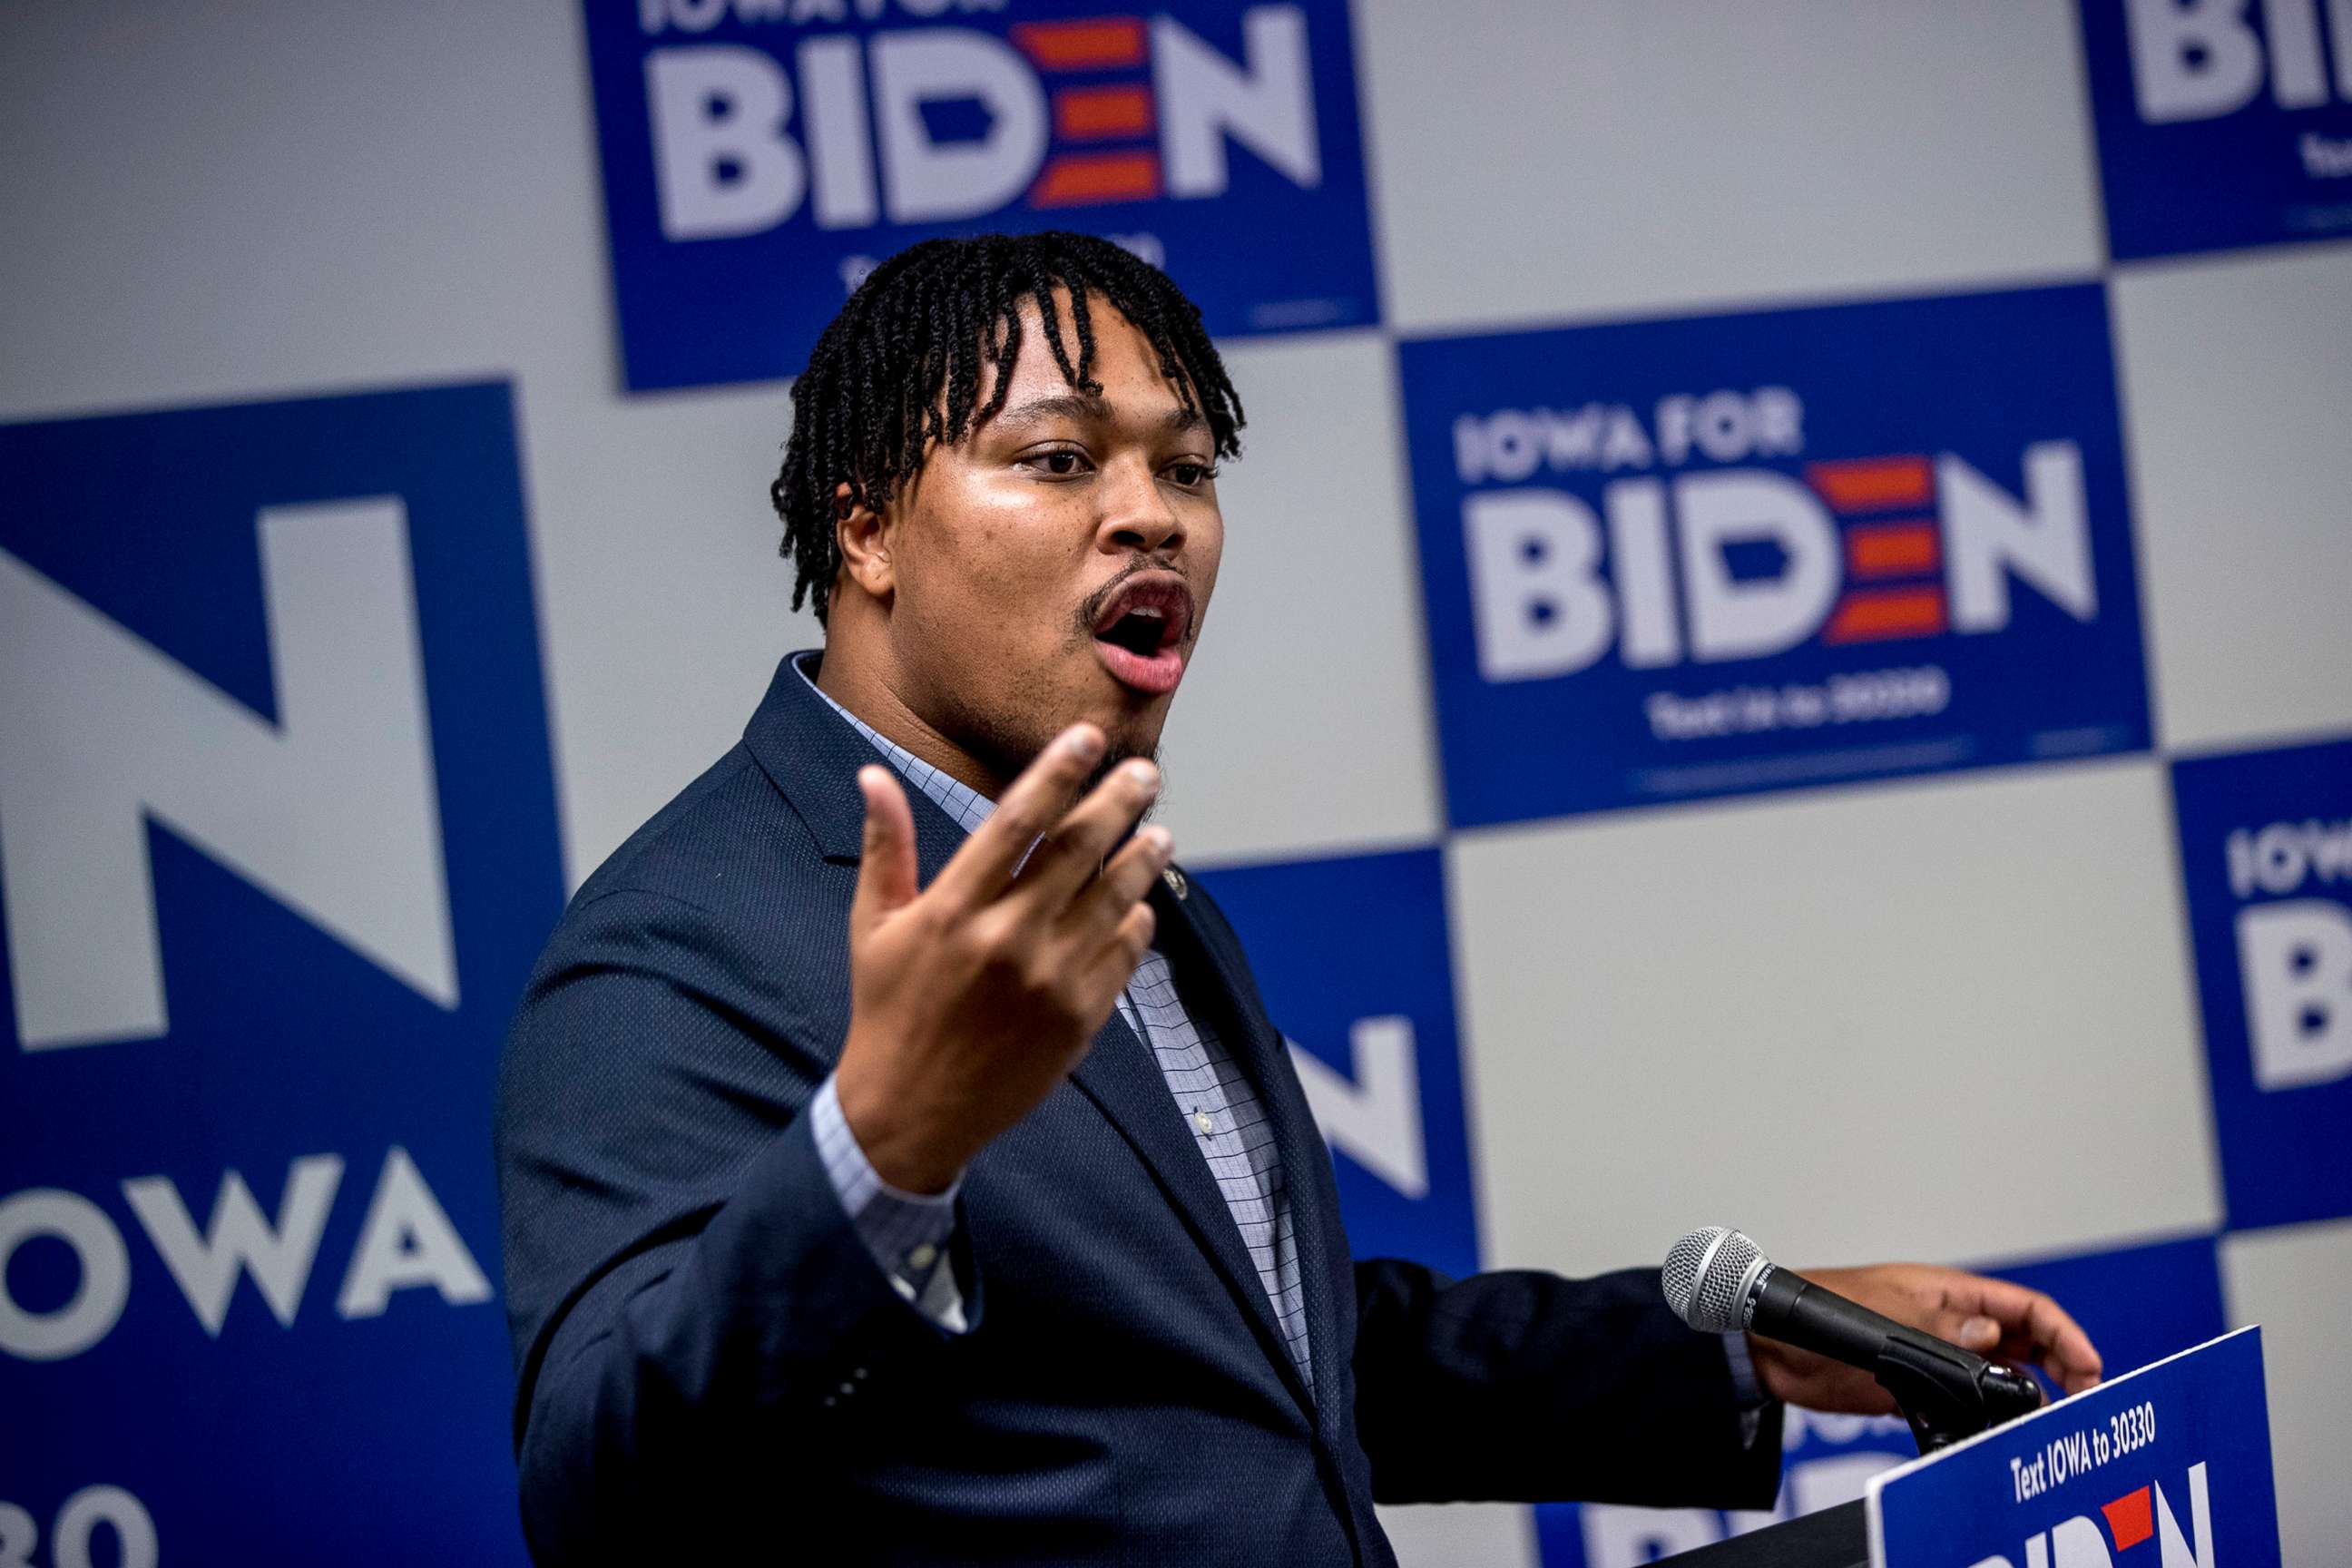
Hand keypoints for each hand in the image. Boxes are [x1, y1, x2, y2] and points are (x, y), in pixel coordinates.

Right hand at [832, 724, 1169, 1193]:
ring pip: (1114, 900)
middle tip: (1146, 773)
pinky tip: (1142, 904)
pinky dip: (1137, 923)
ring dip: (1143, 859)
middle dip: (1118, 803)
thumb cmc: (888, 1010)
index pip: (1016, 822)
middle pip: (1078, 851)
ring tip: (1160, 832)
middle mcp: (1006, 939)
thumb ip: (885, 847)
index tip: (1088, 736)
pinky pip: (1123, 955)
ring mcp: (1049, 980)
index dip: (1057, 772)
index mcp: (953, 910)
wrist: (911, 1113)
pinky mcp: (1079, 1019)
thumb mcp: (874, 927)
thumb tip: (873, 775)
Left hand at [1746, 1263, 2102, 1412]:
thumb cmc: (1821, 1312)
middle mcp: (1951, 1324)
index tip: (2090, 1367)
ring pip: (2000, 1374)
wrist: (1772, 1346)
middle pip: (2025, 1343)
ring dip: (2026, 1394)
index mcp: (1950, 1293)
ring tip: (2047, 1423)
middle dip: (2061, 1366)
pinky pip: (1966, 1402)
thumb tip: (1988, 1338)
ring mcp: (1936, 1356)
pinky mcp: (1917, 1388)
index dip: (2064, 1334)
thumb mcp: (1883, 1313)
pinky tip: (1998, 1435)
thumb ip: (1938, 1328)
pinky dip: (1987, 1416)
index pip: (2025, 1308)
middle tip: (2081, 1401)